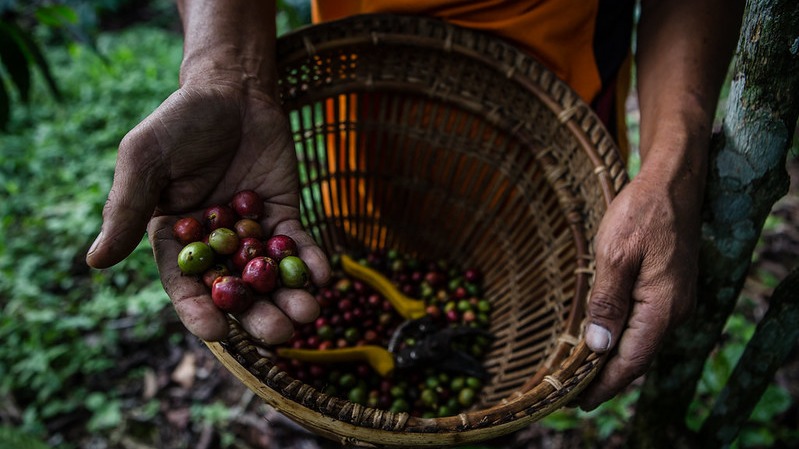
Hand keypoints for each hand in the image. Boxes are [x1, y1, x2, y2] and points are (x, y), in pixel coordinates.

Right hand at [86, 82, 329, 342]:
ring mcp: (250, 234)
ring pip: (270, 277)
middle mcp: (213, 245)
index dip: (201, 312)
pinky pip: (296, 246)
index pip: (186, 286)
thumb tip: (95, 261)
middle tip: (280, 335)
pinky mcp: (282, 217)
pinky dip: (309, 262)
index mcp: (173, 240)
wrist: (232, 90)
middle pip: (236, 292)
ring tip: (308, 314)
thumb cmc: (180, 120)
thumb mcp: (145, 158)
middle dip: (259, 316)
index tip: (220, 332)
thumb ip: (127, 207)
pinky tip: (322, 276)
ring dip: (290, 298)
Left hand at [577, 172, 699, 409]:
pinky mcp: (670, 290)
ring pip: (642, 341)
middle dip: (607, 377)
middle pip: (638, 356)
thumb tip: (599, 346)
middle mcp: (675, 311)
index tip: (579, 401)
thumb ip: (608, 303)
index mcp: (663, 306)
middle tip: (574, 393)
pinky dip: (624, 338)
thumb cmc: (642, 212)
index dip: (605, 384)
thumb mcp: (616, 255)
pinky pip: (646, 324)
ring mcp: (675, 301)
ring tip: (584, 373)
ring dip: (615, 359)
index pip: (632, 360)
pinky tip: (605, 340)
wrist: (672, 182)